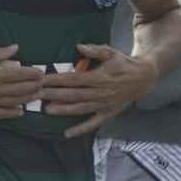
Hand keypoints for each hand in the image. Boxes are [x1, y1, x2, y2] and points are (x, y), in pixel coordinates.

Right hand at [0, 45, 43, 117]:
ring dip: (28, 98)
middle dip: (35, 86)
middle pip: (22, 89)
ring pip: (15, 101)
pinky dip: (14, 112)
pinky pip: (3, 113)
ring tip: (36, 96)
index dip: (33, 74)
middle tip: (43, 85)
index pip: (21, 74)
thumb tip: (15, 48)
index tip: (40, 73)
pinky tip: (20, 111)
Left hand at [41, 44, 159, 137]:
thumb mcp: (112, 52)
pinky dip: (80, 129)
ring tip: (46, 110)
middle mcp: (101, 93)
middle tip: (36, 95)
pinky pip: (93, 123)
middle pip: (73, 95)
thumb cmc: (123, 63)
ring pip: (80, 109)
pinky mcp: (108, 113)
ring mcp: (104, 105)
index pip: (73, 79)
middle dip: (53, 95)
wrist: (144, 78)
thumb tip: (79, 46)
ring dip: (63, 110)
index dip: (56, 80)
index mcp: (100, 77)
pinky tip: (67, 134)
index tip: (41, 79)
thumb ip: (95, 50)